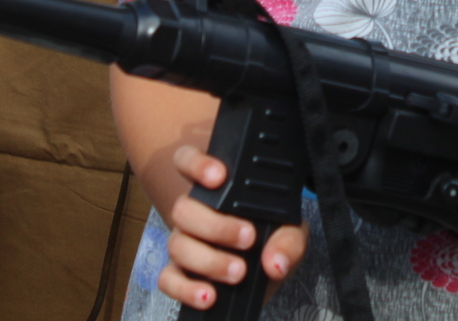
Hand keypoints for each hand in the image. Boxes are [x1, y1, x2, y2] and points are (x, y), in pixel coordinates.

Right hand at [158, 144, 307, 310]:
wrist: (263, 276)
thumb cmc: (271, 241)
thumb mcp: (290, 233)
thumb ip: (289, 240)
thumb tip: (275, 262)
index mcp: (216, 190)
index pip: (189, 161)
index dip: (197, 164)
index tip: (219, 176)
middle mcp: (194, 214)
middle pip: (183, 208)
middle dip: (216, 225)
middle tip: (248, 237)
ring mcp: (184, 243)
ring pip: (177, 244)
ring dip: (208, 260)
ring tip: (239, 272)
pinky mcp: (180, 274)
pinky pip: (168, 279)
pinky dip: (186, 289)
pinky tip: (209, 295)